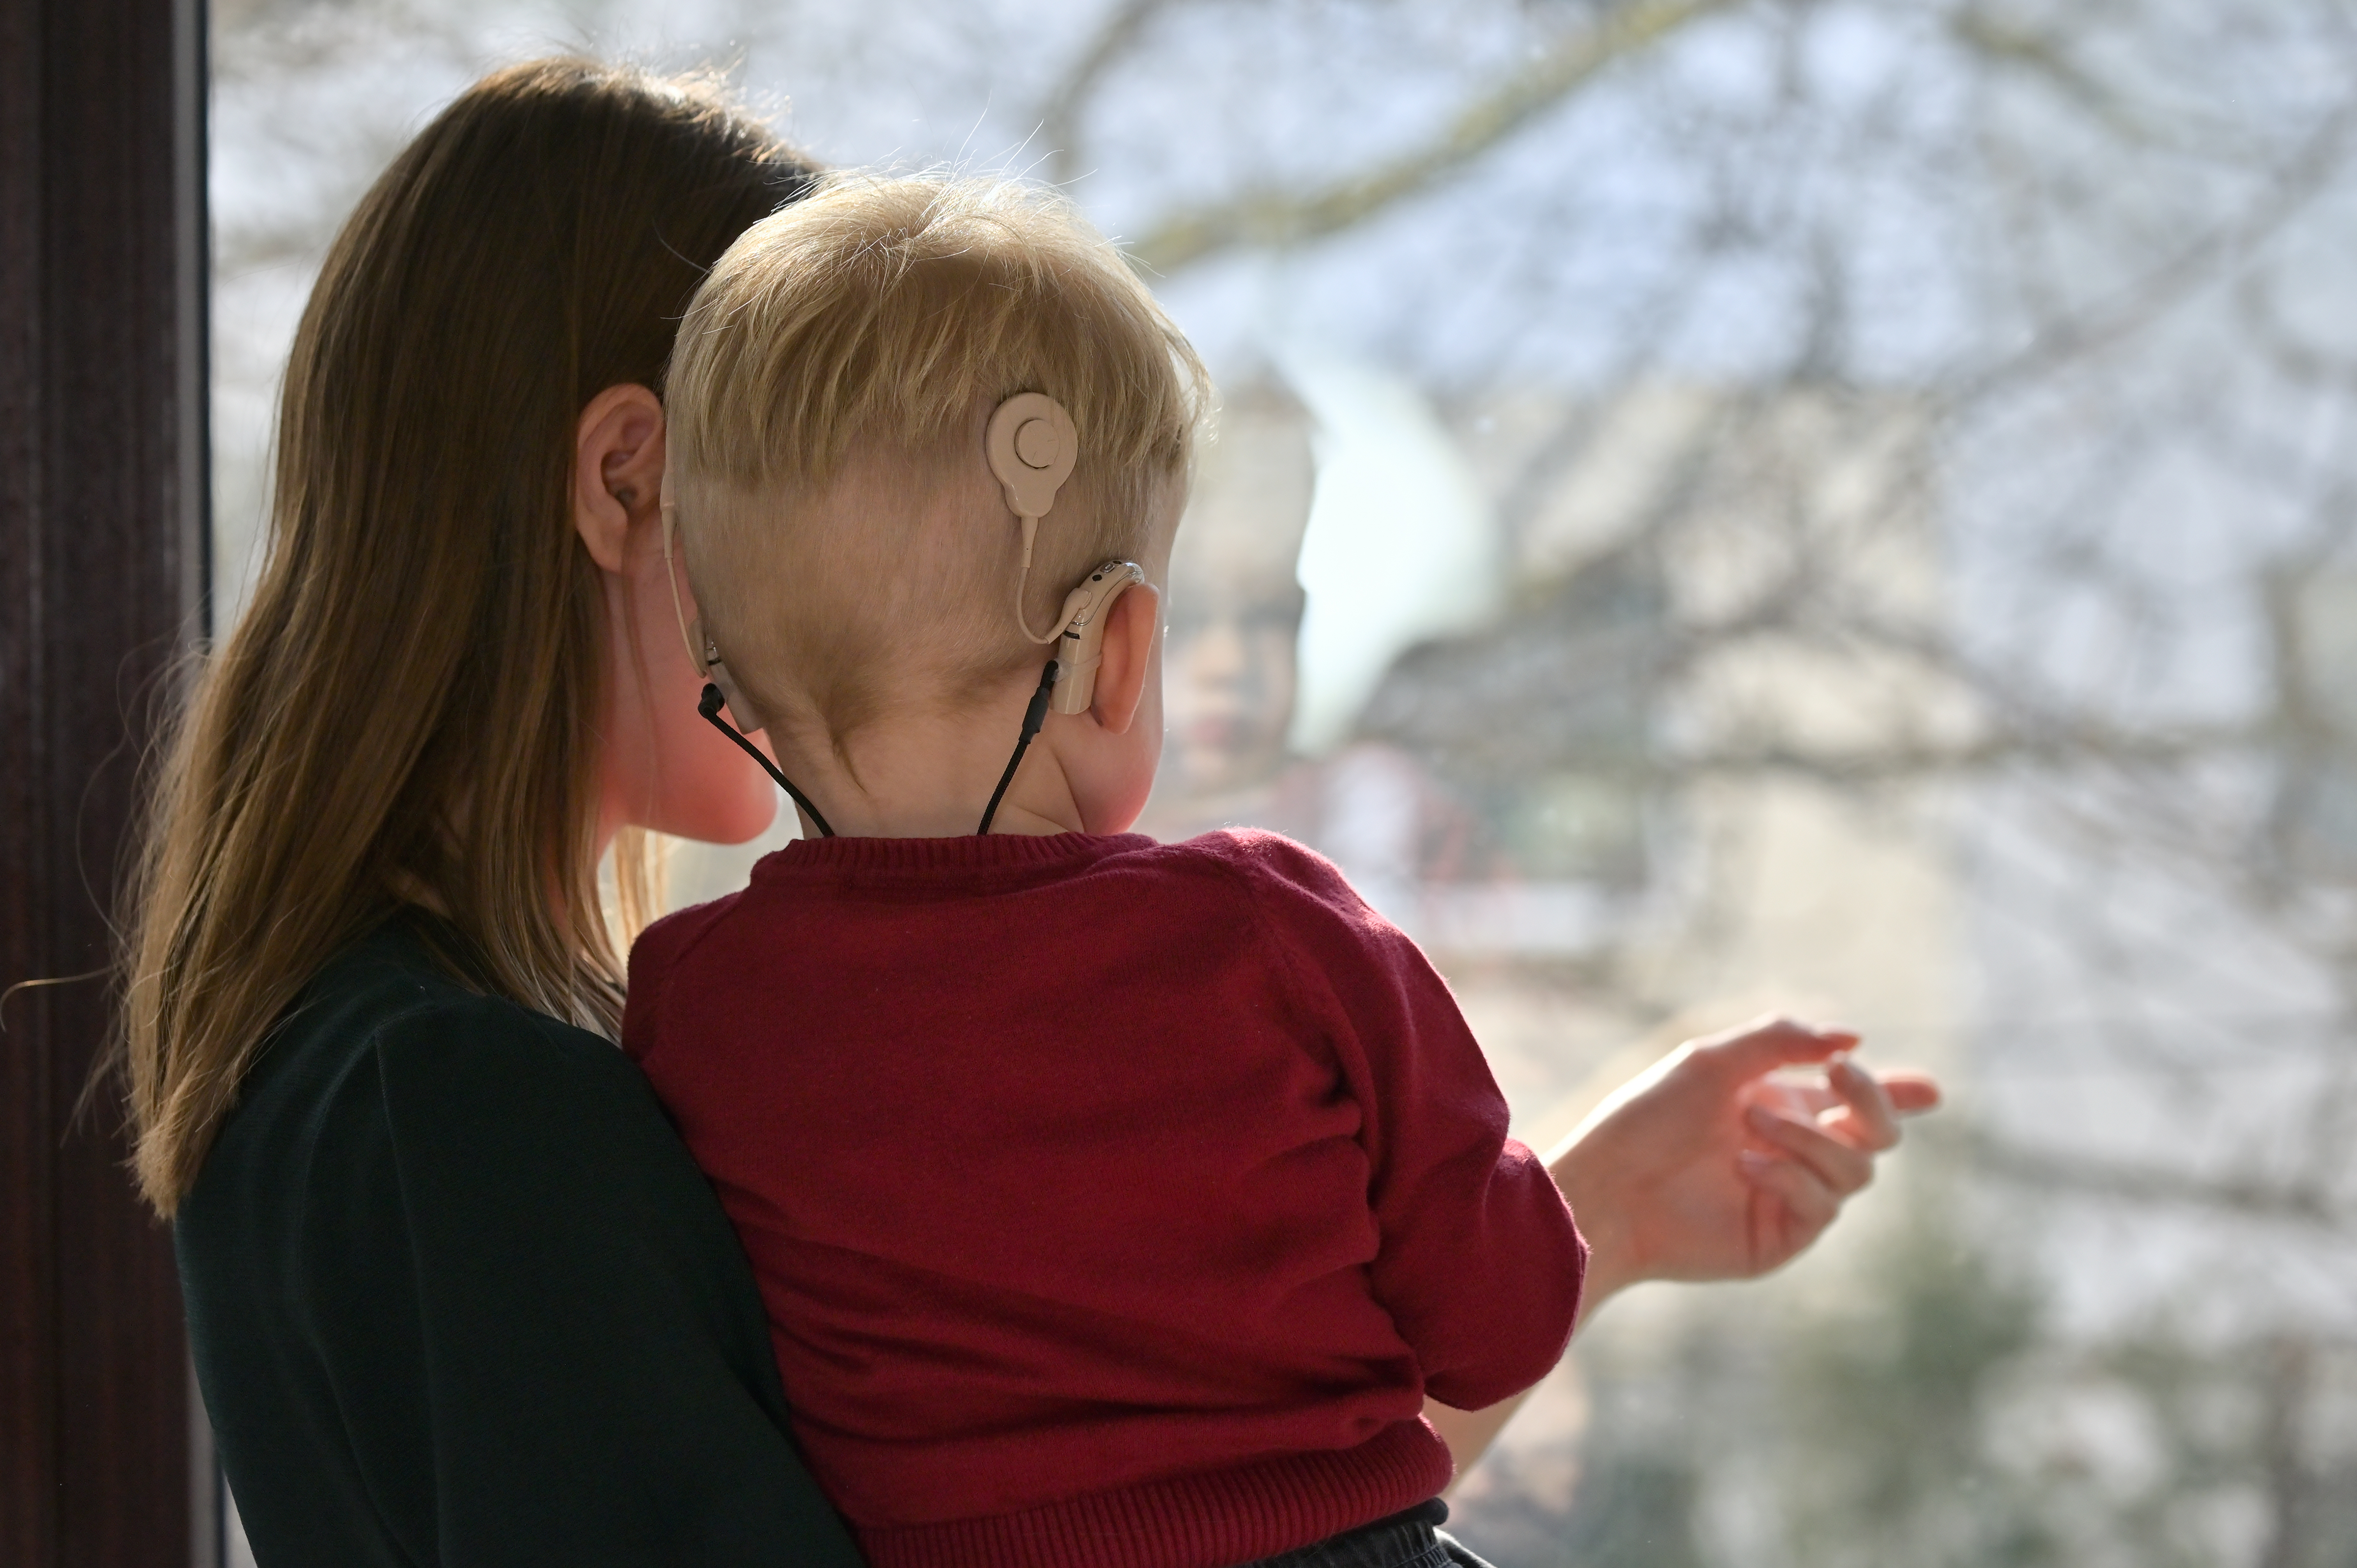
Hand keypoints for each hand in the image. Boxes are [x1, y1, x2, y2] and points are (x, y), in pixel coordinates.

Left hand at [1545, 1015, 1939, 1315]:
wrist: (1609, 1186)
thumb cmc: (1648, 1118)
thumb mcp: (1712, 1062)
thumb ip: (1782, 1041)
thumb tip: (1852, 1038)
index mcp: (1783, 1106)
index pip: (1856, 1102)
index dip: (1900, 1095)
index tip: (1930, 1090)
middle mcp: (1795, 1151)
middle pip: (1878, 1135)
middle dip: (1875, 1103)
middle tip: (1844, 1078)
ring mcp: (1793, 1196)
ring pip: (1857, 1169)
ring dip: (1809, 1137)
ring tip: (1750, 1125)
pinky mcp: (1781, 1237)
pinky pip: (1822, 1205)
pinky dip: (1791, 1176)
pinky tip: (1746, 1166)